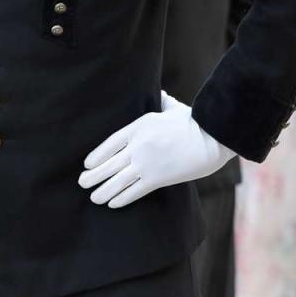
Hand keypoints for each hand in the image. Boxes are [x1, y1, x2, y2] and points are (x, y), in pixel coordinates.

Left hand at [78, 92, 234, 208]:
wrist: (213, 137)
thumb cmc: (196, 121)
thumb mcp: (173, 108)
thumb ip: (162, 103)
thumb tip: (161, 94)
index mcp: (138, 127)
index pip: (109, 143)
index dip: (96, 156)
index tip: (87, 164)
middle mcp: (138, 146)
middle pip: (108, 164)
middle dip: (93, 175)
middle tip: (82, 183)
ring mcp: (146, 163)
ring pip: (117, 180)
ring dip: (103, 190)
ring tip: (93, 197)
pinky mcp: (158, 178)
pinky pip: (134, 191)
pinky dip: (121, 198)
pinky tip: (112, 203)